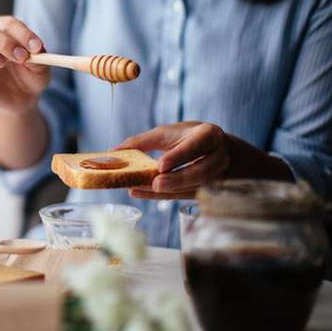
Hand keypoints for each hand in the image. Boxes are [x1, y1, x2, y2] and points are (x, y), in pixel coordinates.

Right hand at [0, 15, 50, 114]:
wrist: (24, 98)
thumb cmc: (33, 77)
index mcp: (6, 32)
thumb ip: (40, 59)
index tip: (36, 48)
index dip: (21, 33)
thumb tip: (36, 51)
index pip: (7, 23)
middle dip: (4, 43)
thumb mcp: (43, 70)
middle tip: (20, 58)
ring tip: (0, 65)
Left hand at [116, 122, 230, 199]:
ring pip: (197, 187)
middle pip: (202, 172)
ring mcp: (218, 177)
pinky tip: (141, 193)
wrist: (217, 151)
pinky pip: (186, 197)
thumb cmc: (188, 138)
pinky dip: (163, 197)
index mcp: (209, 135)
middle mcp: (218, 157)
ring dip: (171, 191)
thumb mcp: (169, 133)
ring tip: (146, 189)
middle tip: (156, 184)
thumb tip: (113, 151)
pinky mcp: (209, 192)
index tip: (160, 165)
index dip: (179, 156)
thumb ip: (143, 141)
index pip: (197, 146)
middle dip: (178, 179)